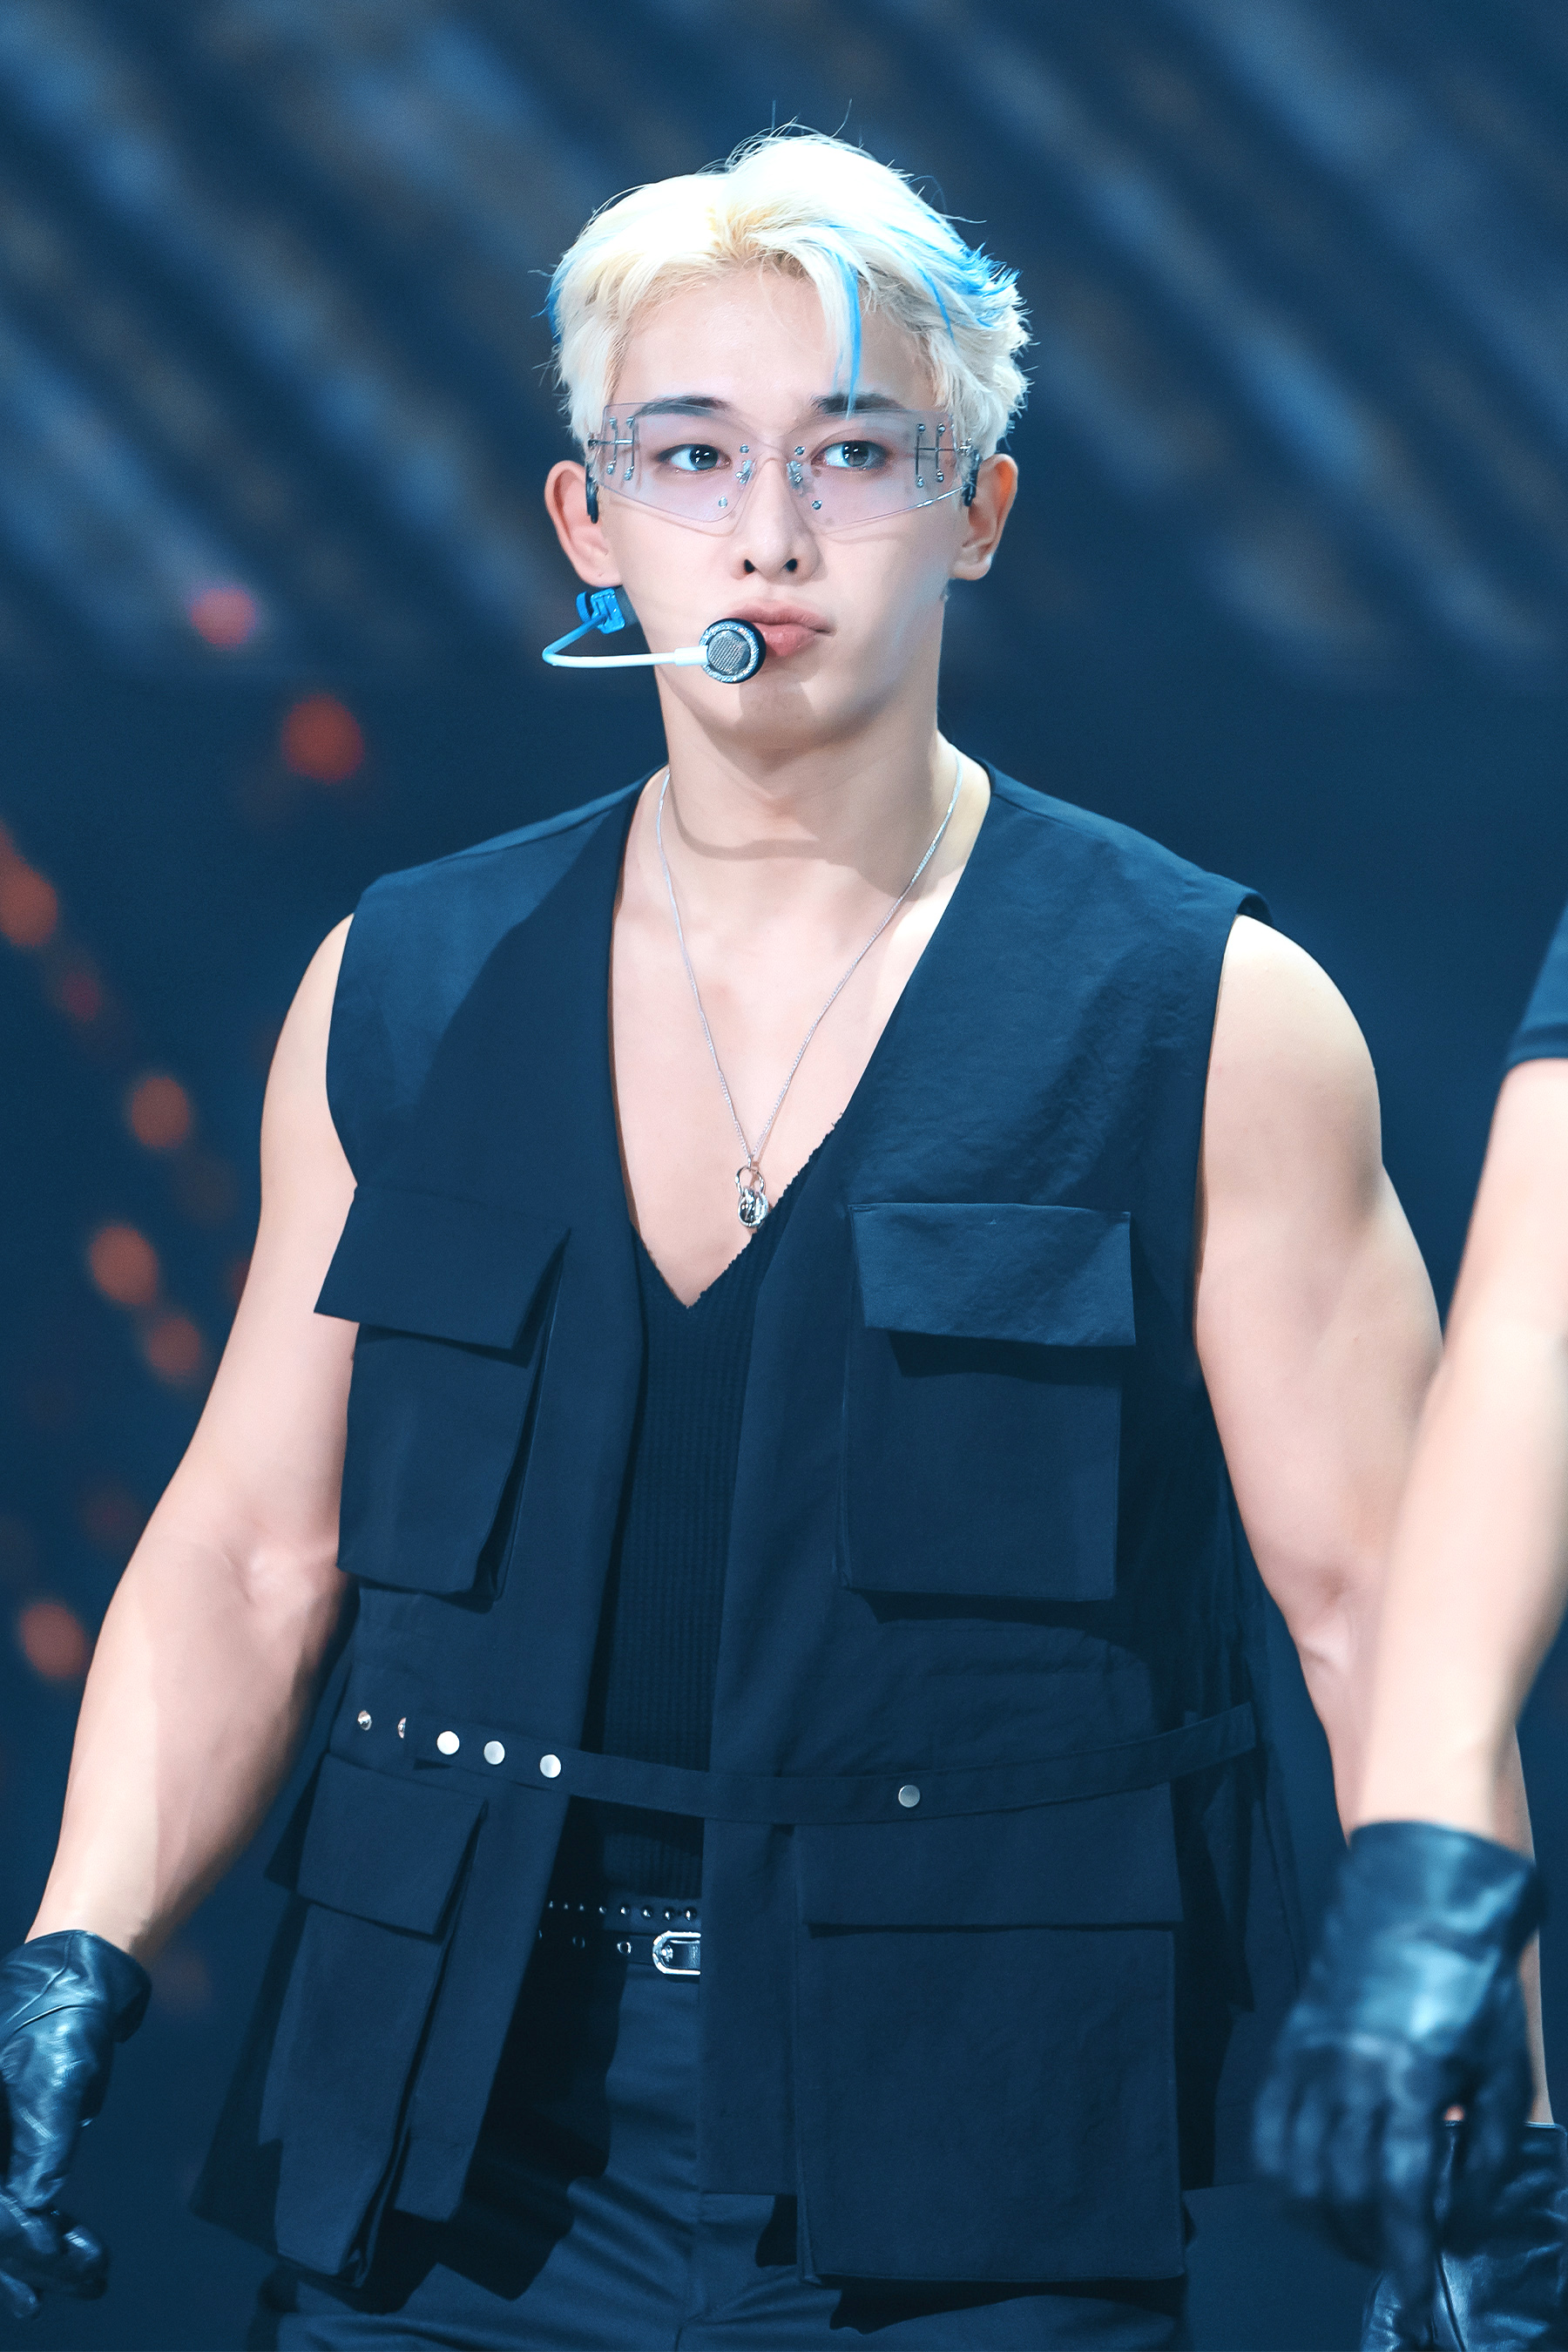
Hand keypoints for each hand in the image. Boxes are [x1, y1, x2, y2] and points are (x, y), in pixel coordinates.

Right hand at [0, 1931, 149, 2317]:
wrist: (74, 1967)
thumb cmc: (61, 2011)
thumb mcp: (58, 2072)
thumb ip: (43, 2142)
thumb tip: (36, 2209)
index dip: (19, 2242)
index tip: (63, 2260)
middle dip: (28, 2258)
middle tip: (87, 2279)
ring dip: (30, 2256)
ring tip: (82, 2279)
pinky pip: (4, 2199)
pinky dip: (28, 2233)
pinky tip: (57, 2260)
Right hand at [1254, 1821, 1544, 2329]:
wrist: (1420, 1895)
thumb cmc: (1472, 1979)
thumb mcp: (1505, 2068)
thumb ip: (1486, 2150)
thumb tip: (1461, 2214)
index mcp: (1411, 2077)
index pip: (1403, 2194)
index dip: (1406, 2255)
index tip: (1413, 2295)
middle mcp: (1350, 2071)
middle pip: (1344, 2191)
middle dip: (1369, 2245)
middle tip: (1396, 2262)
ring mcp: (1310, 2055)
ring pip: (1296, 2168)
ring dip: (1323, 2221)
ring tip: (1357, 2235)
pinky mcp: (1289, 2042)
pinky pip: (1268, 2127)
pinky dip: (1281, 2175)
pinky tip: (1309, 2193)